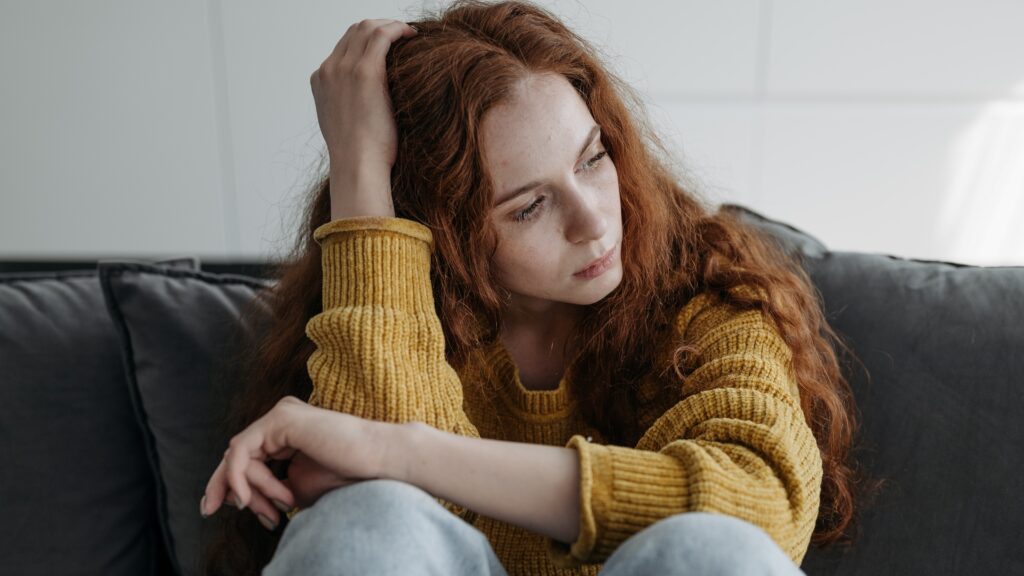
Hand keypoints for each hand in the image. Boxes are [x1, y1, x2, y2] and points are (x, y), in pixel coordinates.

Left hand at [200, 396, 390, 528]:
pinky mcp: (281, 419)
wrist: (378, 462)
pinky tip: (247, 498)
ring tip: (279, 507)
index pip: (247, 457)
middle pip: (237, 455)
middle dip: (227, 489)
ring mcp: (281, 414)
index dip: (233, 485)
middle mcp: (280, 418)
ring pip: (239, 456)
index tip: (232, 511)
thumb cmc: (347, 475)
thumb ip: (268, 486)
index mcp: (286, 431)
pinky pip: (242, 451)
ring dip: (250, 490)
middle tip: (230, 514)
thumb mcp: (297, 486)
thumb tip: (239, 496)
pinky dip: (240, 478)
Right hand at [310, 19, 416, 218]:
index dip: (366, 39)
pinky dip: (398, 30)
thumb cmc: (358, 156)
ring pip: (367, 28)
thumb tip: (368, 103)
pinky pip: (382, 36)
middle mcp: (329, 70)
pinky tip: (412, 35)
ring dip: (390, 26)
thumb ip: (348, 105)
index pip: (343, 45)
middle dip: (379, 27)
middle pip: (354, 31)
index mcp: (321, 81)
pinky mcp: (365, 72)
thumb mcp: (345, 125)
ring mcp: (344, 69)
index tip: (387, 44)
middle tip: (401, 34)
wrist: (357, 166)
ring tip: (408, 33)